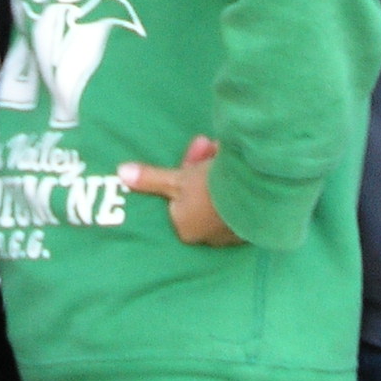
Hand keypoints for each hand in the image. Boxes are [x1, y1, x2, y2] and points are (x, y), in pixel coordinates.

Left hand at [119, 135, 242, 246]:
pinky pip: (239, 201)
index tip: (199, 148)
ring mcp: (232, 234)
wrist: (259, 197)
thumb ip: (150, 179)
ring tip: (226, 150)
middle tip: (212, 144)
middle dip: (202, 166)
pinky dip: (237, 183)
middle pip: (199, 196)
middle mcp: (208, 237)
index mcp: (185, 229)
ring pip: (220, 197)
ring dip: (220, 170)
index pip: (178, 197)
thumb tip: (122, 173)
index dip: (186, 170)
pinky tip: (241, 165)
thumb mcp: (177, 179)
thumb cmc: (210, 190)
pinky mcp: (253, 227)